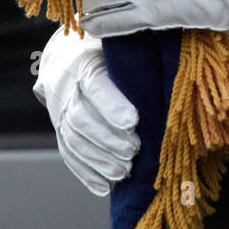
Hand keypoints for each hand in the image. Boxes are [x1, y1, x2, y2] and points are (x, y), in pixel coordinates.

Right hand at [34, 25, 140, 195]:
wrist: (65, 53)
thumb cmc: (105, 46)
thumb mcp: (116, 42)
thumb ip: (135, 52)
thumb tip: (170, 61)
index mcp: (81, 61)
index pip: (94, 85)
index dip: (112, 105)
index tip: (133, 122)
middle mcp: (64, 88)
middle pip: (81, 118)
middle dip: (108, 138)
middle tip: (134, 152)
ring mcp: (58, 111)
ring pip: (73, 140)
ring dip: (99, 160)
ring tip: (124, 172)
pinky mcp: (59, 128)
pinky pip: (68, 153)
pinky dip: (86, 172)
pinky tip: (105, 186)